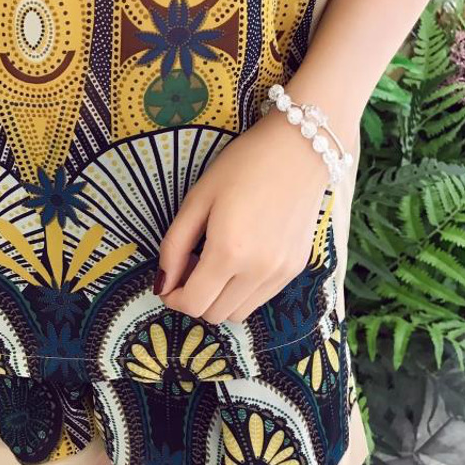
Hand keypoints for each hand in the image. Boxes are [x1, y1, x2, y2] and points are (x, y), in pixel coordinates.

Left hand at [157, 107, 347, 323]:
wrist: (301, 149)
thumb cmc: (243, 165)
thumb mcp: (197, 199)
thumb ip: (174, 246)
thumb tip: (163, 282)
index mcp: (229, 252)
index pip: (193, 305)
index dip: (174, 298)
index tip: (170, 280)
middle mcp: (258, 271)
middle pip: (215, 315)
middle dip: (195, 297)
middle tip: (192, 264)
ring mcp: (281, 274)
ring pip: (239, 313)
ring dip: (220, 298)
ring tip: (217, 262)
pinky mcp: (296, 269)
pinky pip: (260, 298)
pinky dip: (243, 291)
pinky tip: (242, 259)